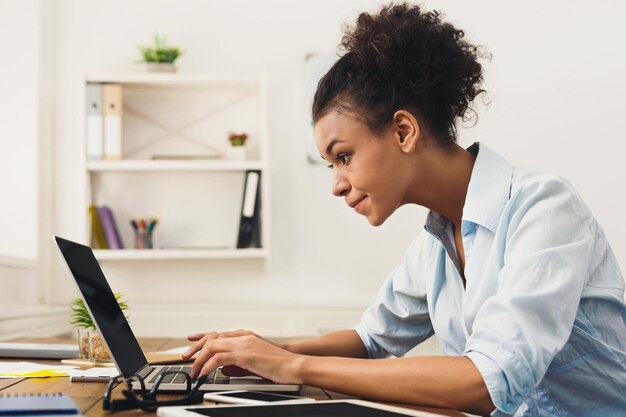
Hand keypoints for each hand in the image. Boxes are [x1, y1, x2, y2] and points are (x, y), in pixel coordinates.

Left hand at [182, 330, 303, 383]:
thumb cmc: (278, 364)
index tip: (190, 340)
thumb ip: (237, 363)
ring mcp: (243, 344)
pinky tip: (204, 373)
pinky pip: (219, 358)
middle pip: (212, 337)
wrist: (294, 364)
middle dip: (196, 347)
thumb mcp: (254, 362)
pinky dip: (208, 366)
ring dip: (199, 359)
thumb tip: (223, 368)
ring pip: (212, 346)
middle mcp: (242, 336)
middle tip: (185, 358)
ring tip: (194, 371)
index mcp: (245, 336)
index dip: (202, 336)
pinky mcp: (245, 354)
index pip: (218, 333)